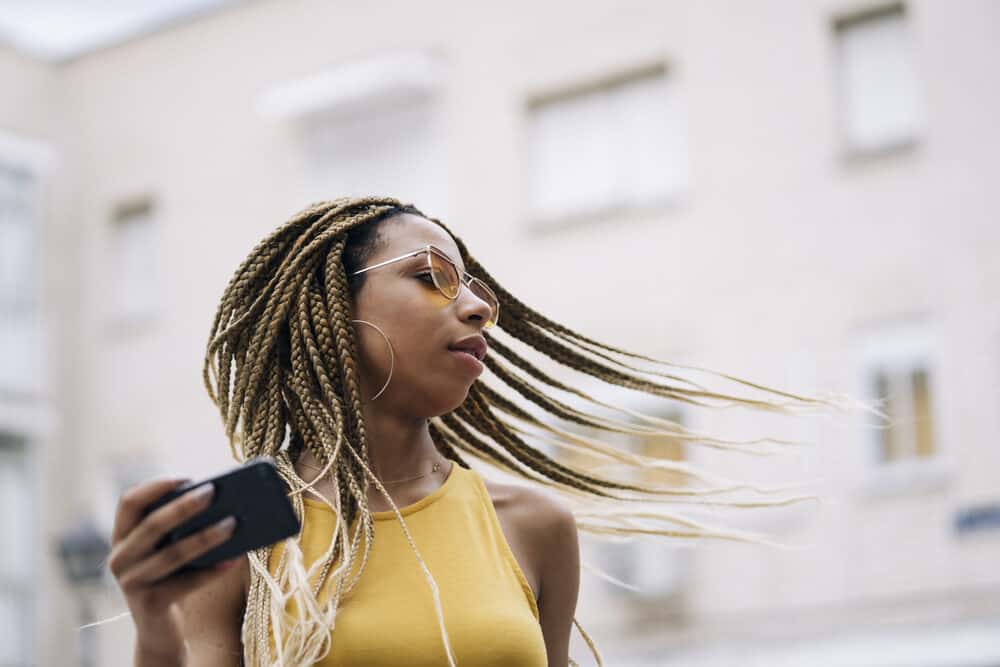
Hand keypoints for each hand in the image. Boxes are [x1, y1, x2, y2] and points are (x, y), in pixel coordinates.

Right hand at [108, 477, 238, 655]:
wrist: (159, 630)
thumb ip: (181, 528)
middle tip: (213, 492)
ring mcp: (131, 583)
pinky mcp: (150, 604)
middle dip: (183, 506)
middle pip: (152, 525)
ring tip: (233, 524)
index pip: (128, 502)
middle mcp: (119, 558)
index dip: (155, 487)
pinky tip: (235, 559)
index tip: (186, 478)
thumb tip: (225, 501)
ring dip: (206, 537)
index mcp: (122, 537)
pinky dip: (212, 570)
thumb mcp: (168, 550)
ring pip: (172, 554)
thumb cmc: (171, 578)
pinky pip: (186, 583)